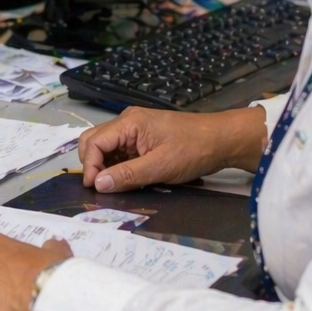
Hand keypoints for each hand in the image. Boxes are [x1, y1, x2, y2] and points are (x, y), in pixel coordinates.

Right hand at [78, 105, 267, 192]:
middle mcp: (127, 121)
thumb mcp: (160, 166)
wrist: (222, 140)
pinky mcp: (142, 138)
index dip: (89, 166)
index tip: (94, 188)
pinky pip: (120, 151)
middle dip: (92, 164)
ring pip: (105, 147)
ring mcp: (135, 129)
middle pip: (94, 141)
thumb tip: (98, 184)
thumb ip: (127, 175)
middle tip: (101, 187)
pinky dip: (117, 165)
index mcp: (129, 122)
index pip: (94, 142)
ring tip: (115, 185)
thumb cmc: (194, 149)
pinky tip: (126, 178)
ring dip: (104, 166)